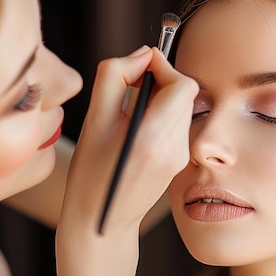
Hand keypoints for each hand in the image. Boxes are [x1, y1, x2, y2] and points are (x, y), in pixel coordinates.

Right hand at [59, 46, 197, 236]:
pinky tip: (138, 126)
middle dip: (161, 79)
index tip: (139, 65)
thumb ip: (115, 78)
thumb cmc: (90, 173)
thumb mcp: (93, 121)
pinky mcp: (178, 161)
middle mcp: (174, 148)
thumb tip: (142, 55)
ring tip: (131, 107)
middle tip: (131, 83)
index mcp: (153, 138)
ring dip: (161, 96)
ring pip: (183, 107)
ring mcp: (179, 157)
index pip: (182, 85)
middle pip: (185, 93)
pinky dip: (162, 114)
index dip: (163, 66)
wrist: (101, 221)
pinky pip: (178, 124)